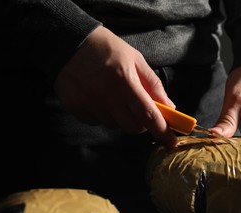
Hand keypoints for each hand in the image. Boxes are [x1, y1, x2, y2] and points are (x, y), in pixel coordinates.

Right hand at [54, 26, 177, 147]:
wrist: (68, 41)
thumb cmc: (107, 48)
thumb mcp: (135, 59)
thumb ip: (153, 84)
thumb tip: (169, 107)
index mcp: (126, 81)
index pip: (148, 115)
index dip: (162, 132)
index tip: (171, 143)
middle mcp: (107, 96)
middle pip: (132, 127)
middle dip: (141, 124)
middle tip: (138, 110)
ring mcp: (89, 103)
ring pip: (114, 125)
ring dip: (120, 118)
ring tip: (113, 96)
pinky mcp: (74, 107)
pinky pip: (95, 121)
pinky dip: (101, 115)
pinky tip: (97, 97)